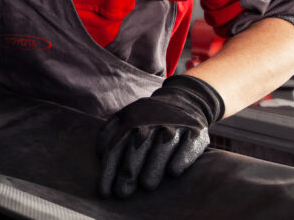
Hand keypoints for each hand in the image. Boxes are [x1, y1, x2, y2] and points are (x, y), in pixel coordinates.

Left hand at [97, 74, 223, 198]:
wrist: (183, 100)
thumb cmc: (147, 118)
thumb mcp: (125, 117)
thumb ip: (108, 133)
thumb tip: (99, 154)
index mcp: (130, 123)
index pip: (115, 149)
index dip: (108, 172)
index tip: (105, 193)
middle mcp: (150, 124)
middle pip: (136, 149)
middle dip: (128, 172)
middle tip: (123, 193)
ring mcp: (173, 126)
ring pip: (161, 146)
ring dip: (153, 166)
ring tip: (146, 186)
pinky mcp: (194, 131)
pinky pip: (187, 145)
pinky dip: (181, 158)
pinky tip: (174, 172)